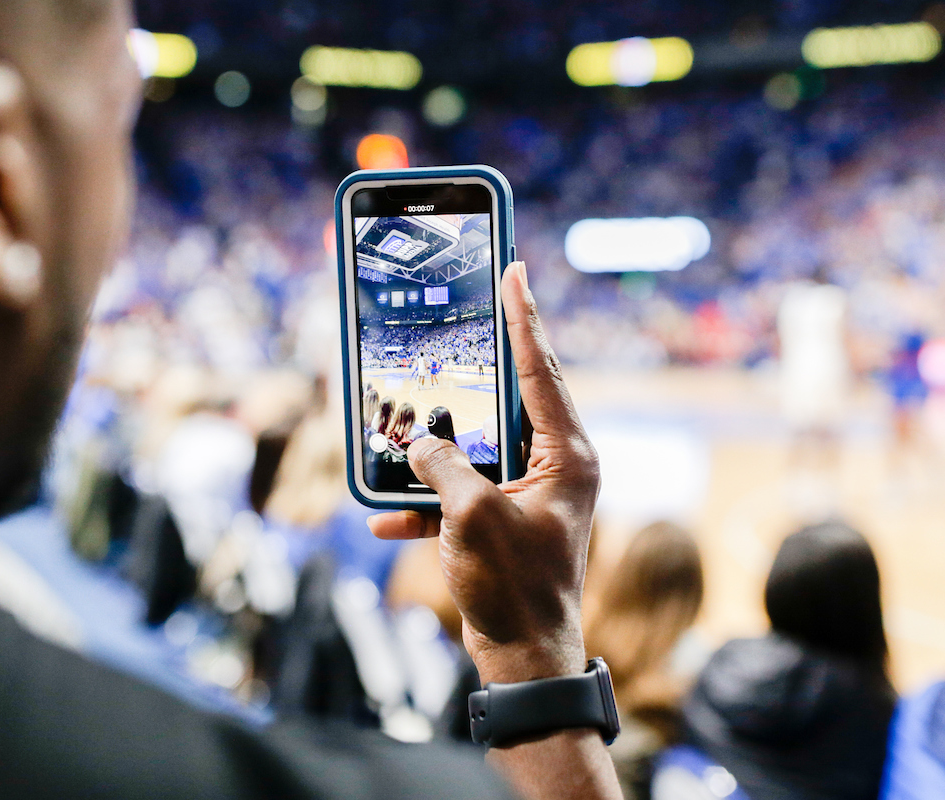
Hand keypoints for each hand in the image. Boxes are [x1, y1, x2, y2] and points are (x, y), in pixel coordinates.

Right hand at [368, 262, 599, 683]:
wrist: (524, 658)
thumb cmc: (514, 588)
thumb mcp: (471, 514)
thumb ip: (442, 465)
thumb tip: (417, 444)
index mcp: (565, 456)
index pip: (541, 371)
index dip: (524, 319)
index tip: (515, 271)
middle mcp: (554, 468)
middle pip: (506, 403)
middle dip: (470, 378)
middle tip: (457, 328)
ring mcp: (529, 496)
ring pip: (474, 450)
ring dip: (433, 451)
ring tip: (401, 430)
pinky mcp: (504, 522)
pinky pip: (459, 496)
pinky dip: (424, 504)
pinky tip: (385, 515)